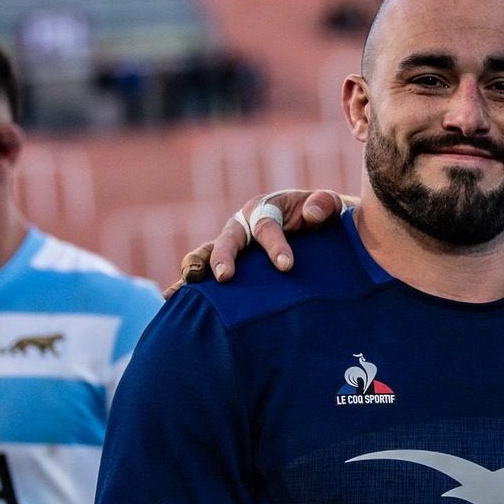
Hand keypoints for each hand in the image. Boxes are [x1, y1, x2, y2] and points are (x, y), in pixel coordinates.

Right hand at [165, 191, 346, 298]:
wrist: (318, 229)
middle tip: (224, 277)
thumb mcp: (330, 205)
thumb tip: (311, 214)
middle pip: (229, 238)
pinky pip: (204, 271)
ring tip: (185, 286)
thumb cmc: (323, 218)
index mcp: (267, 208)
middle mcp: (243, 224)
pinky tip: (172, 298)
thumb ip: (324, 204)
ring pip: (208, 252)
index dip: (275, 246)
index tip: (286, 267)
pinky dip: (189, 282)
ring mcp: (233, 244)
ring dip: (196, 267)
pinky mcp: (228, 262)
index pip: (267, 226)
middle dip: (224, 256)